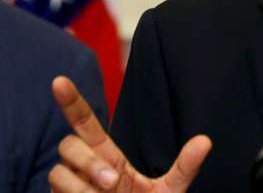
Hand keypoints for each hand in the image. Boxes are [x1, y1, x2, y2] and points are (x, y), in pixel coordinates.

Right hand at [49, 76, 211, 191]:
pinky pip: (56, 192)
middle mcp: (84, 168)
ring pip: (58, 171)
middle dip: (89, 161)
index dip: (71, 101)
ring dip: (81, 185)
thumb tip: (206, 141)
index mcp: (107, 156)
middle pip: (68, 144)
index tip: (59, 81)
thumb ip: (184, 167)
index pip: (84, 122)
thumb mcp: (169, 191)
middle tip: (114, 182)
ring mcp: (70, 187)